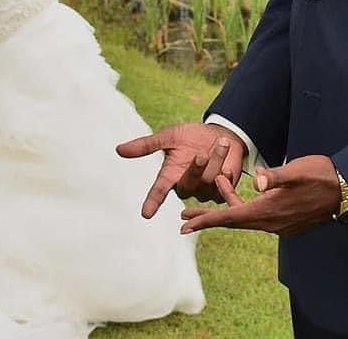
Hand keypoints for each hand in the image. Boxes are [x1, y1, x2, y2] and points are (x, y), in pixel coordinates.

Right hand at [116, 122, 245, 218]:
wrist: (220, 134)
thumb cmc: (192, 136)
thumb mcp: (169, 136)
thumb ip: (147, 145)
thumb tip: (118, 150)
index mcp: (171, 175)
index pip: (159, 191)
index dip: (152, 202)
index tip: (146, 213)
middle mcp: (186, 186)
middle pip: (187, 186)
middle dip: (195, 169)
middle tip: (201, 154)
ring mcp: (204, 190)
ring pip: (208, 183)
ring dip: (216, 161)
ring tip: (221, 143)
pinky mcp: (222, 191)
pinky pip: (224, 189)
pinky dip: (227, 174)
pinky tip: (228, 165)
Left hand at [180, 155, 339, 236]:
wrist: (346, 190)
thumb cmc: (321, 175)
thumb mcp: (297, 170)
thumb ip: (275, 175)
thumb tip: (256, 181)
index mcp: (269, 211)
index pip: (230, 218)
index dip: (206, 219)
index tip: (184, 224)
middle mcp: (271, 223)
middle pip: (232, 222)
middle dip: (207, 218)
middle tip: (183, 218)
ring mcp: (279, 224)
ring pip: (244, 218)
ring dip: (225, 209)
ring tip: (209, 195)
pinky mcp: (285, 220)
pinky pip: (256, 217)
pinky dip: (241, 207)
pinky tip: (238, 194)